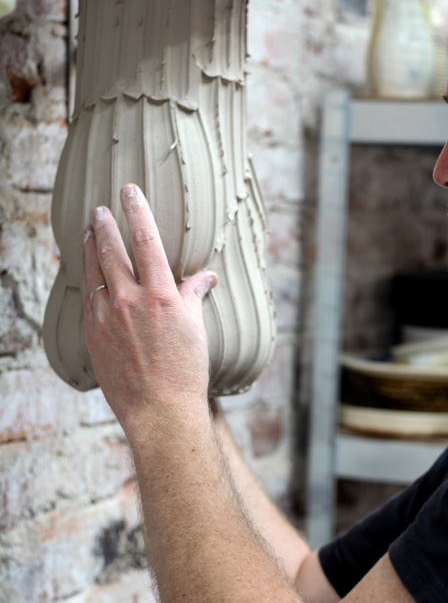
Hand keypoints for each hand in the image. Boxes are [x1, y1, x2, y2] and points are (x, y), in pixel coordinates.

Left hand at [82, 184, 216, 437]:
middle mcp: (130, 301)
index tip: (129, 191)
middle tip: (100, 207)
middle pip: (112, 250)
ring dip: (91, 246)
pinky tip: (87, 271)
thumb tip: (205, 277)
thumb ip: (194, 296)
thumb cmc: (186, 371)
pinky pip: (87, 297)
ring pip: (94, 271)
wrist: (160, 411)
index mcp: (161, 295)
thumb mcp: (197, 328)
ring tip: (90, 230)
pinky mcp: (93, 334)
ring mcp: (107, 318)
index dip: (136, 210)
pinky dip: (87, 278)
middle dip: (105, 223)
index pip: (146, 240)